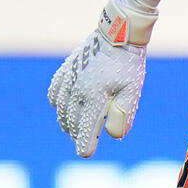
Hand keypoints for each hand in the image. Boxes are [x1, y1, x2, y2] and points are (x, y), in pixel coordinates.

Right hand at [47, 0, 157, 157]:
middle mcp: (76, 90)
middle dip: (78, 134)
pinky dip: (58, 103)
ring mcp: (68, 79)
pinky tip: (65, 106)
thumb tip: (114, 135)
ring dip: (67, 121)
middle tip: (85, 141)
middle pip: (72, 122)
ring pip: (61, 110)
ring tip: (75, 128)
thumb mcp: (132, 89)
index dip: (85, 144)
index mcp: (93, 97)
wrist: (118, 33)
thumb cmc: (128, 63)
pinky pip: (55, 92)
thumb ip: (123, 113)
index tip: (86, 153)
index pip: (85, 129)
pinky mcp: (66, 70)